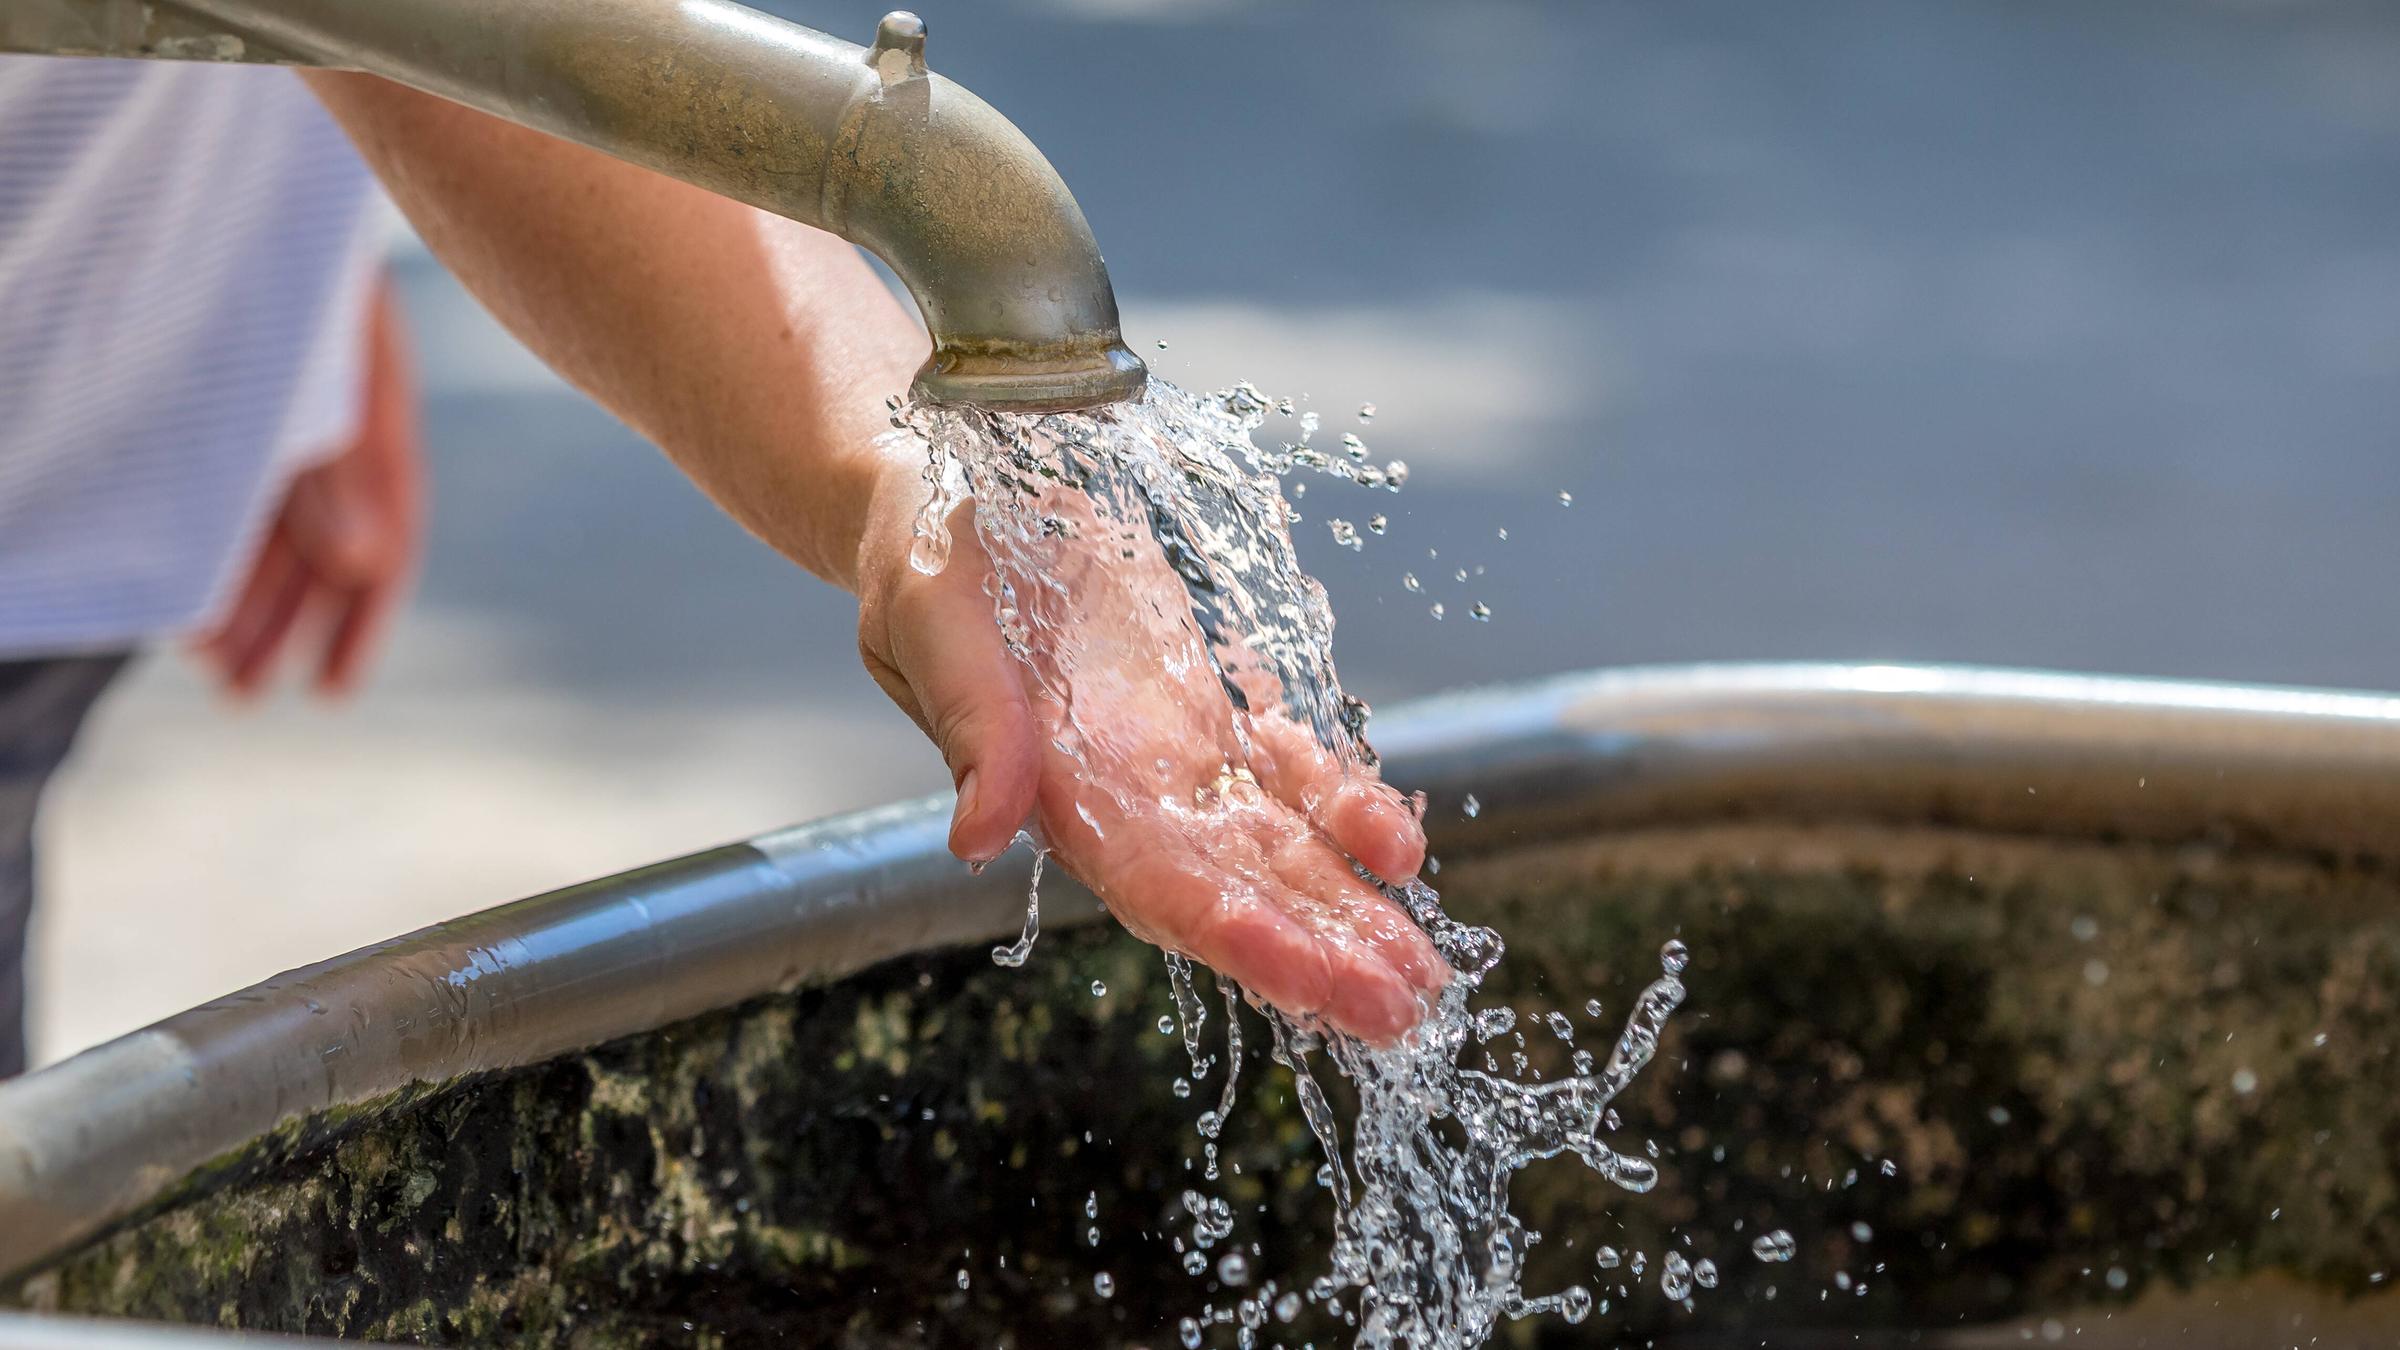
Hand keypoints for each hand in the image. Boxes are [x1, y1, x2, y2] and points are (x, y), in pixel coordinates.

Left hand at [192, 276, 422, 698]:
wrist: (237, 179)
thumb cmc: (285, 266)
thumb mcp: (329, 369)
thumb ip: (348, 462)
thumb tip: (364, 562)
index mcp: (378, 419)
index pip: (385, 542)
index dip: (360, 622)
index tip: (333, 691)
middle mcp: (334, 429)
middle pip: (323, 551)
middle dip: (285, 630)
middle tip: (244, 698)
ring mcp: (283, 419)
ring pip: (271, 530)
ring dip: (245, 604)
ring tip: (212, 668)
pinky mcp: (236, 410)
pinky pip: (233, 497)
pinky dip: (213, 552)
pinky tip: (183, 599)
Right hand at [854, 460, 1445, 1043]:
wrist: (953, 499)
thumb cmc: (926, 555)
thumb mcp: (934, 621)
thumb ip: (971, 724)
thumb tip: (977, 837)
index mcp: (1058, 790)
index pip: (1161, 889)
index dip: (1244, 938)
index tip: (1322, 986)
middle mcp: (1123, 796)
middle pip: (1236, 892)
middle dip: (1321, 953)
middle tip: (1405, 1011)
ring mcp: (1170, 758)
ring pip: (1275, 848)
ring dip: (1348, 905)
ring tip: (1422, 970)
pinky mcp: (1201, 711)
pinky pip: (1285, 772)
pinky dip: (1344, 807)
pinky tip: (1401, 846)